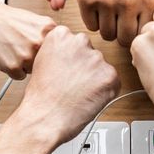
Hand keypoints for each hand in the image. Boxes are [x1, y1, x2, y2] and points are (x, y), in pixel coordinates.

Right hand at [0, 2, 54, 79]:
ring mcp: (26, 56)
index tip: (43, 52)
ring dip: (25, 65)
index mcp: (49, 31)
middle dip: (37, 59)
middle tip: (23, 48)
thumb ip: (50, 36)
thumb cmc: (9, 19)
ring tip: (13, 50)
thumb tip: (62, 53)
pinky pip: (19, 76)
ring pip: (33, 71)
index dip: (48, 53)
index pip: (58, 52)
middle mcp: (39, 43)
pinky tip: (7, 55)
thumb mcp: (37, 21)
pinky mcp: (13, 67)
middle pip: (46, 63)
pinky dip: (13, 70)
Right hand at [10, 26, 120, 145]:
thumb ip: (59, 52)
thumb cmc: (40, 96)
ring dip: (95, 79)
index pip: (75, 41)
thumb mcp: (41, 62)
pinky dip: (104, 92)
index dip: (71, 59)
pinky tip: (88, 99)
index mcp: (61, 35)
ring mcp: (97, 58)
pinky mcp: (110, 75)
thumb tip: (72, 55)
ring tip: (78, 94)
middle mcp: (80, 42)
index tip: (66, 69)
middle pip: (90, 52)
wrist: (46, 118)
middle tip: (73, 84)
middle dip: (85, 67)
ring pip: (101, 68)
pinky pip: (112, 82)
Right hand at [76, 0, 153, 46]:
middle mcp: (128, 1)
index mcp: (148, 0)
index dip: (138, 33)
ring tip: (110, 13)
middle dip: (122, 34)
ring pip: (107, 35)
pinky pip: (91, 26)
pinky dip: (94, 20)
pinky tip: (99, 7)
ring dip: (108, 27)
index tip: (134, 27)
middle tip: (120, 22)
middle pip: (124, 40)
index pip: (143, 35)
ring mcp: (106, 0)